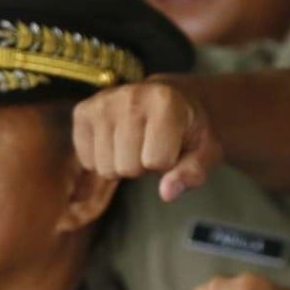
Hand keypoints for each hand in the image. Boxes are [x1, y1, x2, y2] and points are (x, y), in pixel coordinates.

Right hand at [72, 76, 222, 201]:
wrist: (175, 98)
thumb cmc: (191, 128)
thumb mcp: (206, 150)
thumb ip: (193, 172)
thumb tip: (167, 193)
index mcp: (165, 102)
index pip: (156, 161)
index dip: (167, 162)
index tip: (173, 146)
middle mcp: (130, 96)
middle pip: (127, 167)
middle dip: (143, 166)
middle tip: (153, 146)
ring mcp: (102, 102)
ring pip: (105, 168)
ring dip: (122, 164)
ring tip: (137, 143)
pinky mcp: (83, 111)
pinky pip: (88, 161)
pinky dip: (103, 159)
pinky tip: (118, 142)